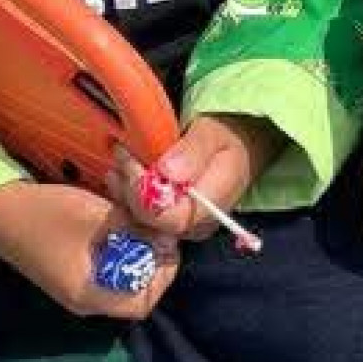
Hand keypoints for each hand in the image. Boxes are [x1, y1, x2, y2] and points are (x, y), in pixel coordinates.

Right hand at [0, 180, 177, 322]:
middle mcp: (87, 297)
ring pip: (124, 267)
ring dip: (133, 238)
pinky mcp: (73, 266)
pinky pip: (107, 258)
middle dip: (149, 249)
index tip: (164, 238)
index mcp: (91, 295)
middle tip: (149, 219)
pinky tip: (113, 208)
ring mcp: (78, 283)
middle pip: (137, 284)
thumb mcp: (98, 217)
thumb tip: (167, 234)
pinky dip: (117, 236)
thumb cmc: (46, 215)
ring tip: (129, 207)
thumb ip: (137, 229)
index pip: (144, 302)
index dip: (163, 272)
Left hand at [108, 113, 277, 244]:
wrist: (241, 146)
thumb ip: (193, 152)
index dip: (143, 193)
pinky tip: (123, 172)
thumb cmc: (227, 138)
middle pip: (149, 222)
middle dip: (129, 188)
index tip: (132, 161)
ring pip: (139, 220)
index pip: (167, 218)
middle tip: (122, 152)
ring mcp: (180, 227)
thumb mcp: (213, 134)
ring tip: (121, 158)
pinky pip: (139, 216)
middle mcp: (194, 225)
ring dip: (123, 189)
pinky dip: (126, 193)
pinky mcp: (168, 222)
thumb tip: (168, 172)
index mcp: (210, 208)